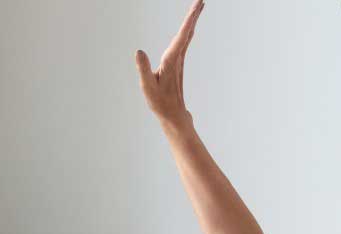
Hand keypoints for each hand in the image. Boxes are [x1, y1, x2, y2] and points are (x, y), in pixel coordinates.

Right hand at [135, 0, 203, 128]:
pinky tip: (189, 28)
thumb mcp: (147, 87)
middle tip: (201, 1)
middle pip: (188, 32)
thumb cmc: (160, 102)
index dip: (190, 20)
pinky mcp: (177, 63)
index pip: (182, 35)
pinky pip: (184, 42)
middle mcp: (178, 58)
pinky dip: (187, 31)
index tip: (198, 6)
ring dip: (192, 21)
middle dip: (194, 15)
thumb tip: (139, 51)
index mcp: (171, 60)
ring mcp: (179, 60)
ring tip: (197, 8)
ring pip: (187, 36)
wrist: (173, 115)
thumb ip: (143, 69)